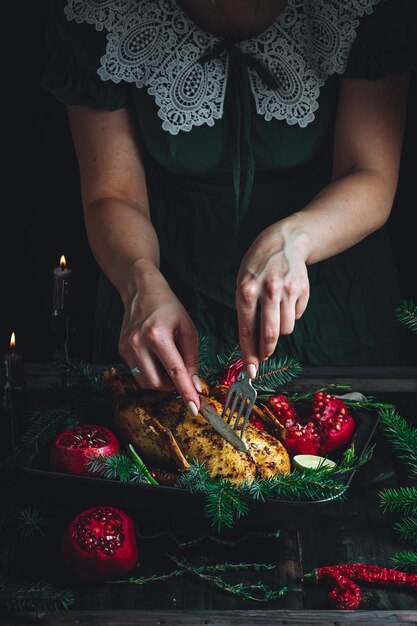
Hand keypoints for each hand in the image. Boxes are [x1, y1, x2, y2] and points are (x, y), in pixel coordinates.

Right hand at [118, 265, 200, 412]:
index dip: (186, 392)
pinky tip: (156, 358)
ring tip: (169, 365)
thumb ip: (192, 359)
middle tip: (182, 377)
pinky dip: (150, 372)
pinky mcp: (121, 350)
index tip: (195, 408)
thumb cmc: (168, 307)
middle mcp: (138, 343)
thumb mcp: (188, 329)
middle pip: (156, 383)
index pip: (175, 371)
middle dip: (172, 386)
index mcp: (157, 335)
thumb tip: (196, 385)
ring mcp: (126, 348)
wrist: (141, 291)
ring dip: (161, 381)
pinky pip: (137, 372)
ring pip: (145, 382)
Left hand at [236, 222, 309, 369]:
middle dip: (266, 351)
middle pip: (270, 334)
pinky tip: (286, 300)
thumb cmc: (258, 267)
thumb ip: (246, 313)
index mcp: (246, 291)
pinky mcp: (302, 289)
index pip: (247, 330)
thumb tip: (251, 347)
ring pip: (286, 328)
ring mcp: (287, 290)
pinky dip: (291, 315)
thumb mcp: (243, 284)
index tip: (251, 371)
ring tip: (274, 314)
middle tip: (263, 357)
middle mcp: (267, 291)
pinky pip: (298, 316)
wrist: (284, 241)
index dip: (249, 354)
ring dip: (280, 330)